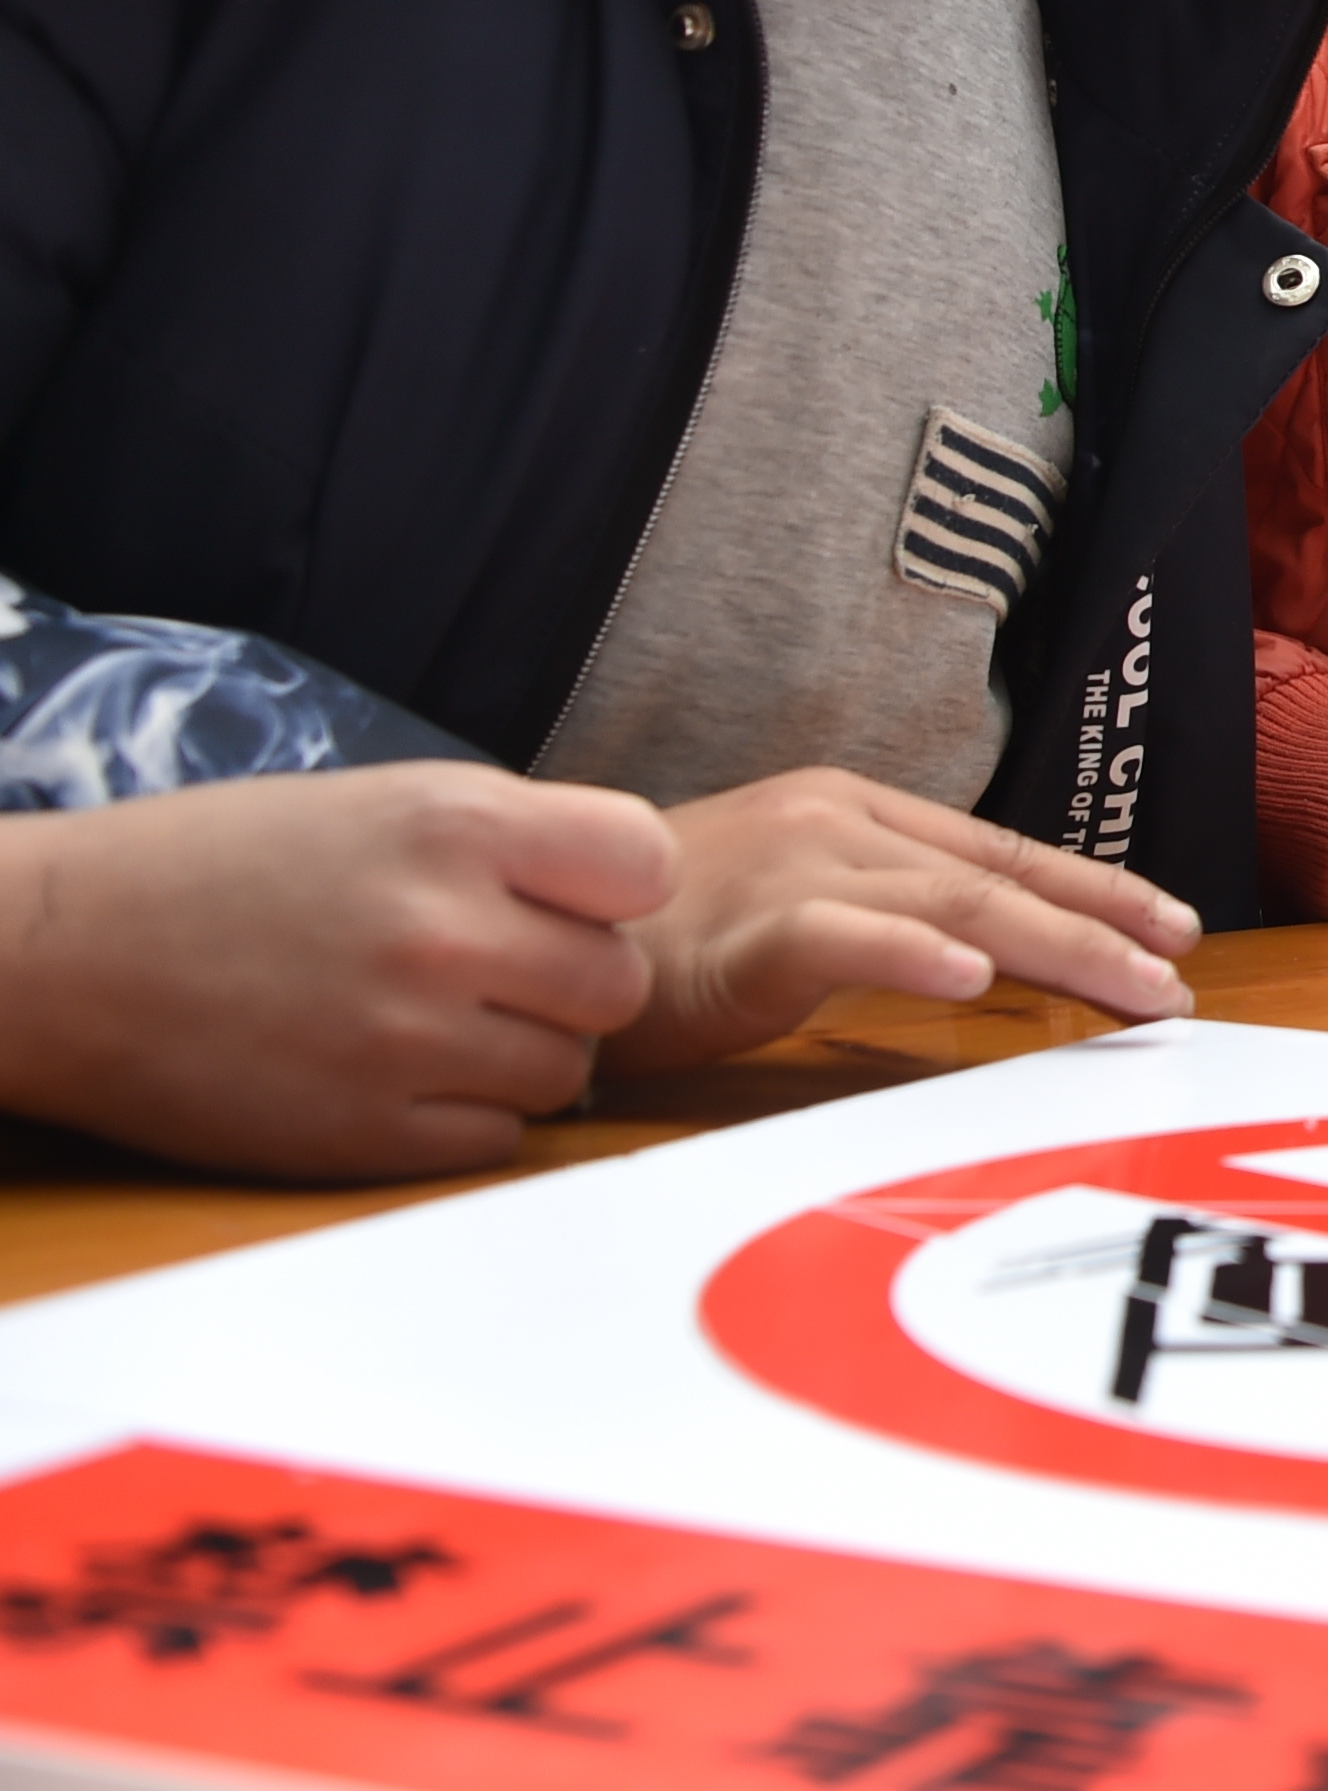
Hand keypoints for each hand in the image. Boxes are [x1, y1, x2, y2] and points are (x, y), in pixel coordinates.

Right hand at [0, 766, 667, 1180]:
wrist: (64, 952)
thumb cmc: (226, 867)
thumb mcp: (388, 803)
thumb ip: (516, 845)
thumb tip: (623, 903)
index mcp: (458, 825)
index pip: (646, 866)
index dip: (613, 892)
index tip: (564, 902)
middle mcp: (444, 930)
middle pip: (620, 985)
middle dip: (567, 983)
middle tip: (490, 974)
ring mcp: (404, 1040)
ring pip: (566, 1072)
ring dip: (518, 1056)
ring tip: (430, 1024)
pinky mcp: (361, 1135)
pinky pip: (496, 1141)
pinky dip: (464, 1119)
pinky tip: (395, 1078)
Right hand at [610, 768, 1202, 1074]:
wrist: (528, 929)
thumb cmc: (659, 933)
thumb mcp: (790, 903)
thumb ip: (880, 911)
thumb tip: (981, 949)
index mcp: (851, 811)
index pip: (1003, 852)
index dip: (1096, 888)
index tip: (1175, 926)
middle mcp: (836, 825)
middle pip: (1000, 878)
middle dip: (1106, 925)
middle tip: (1183, 974)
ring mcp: (793, 870)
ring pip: (957, 905)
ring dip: (1061, 949)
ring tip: (1139, 988)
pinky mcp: (743, 932)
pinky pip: (845, 939)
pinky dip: (913, 953)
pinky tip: (970, 978)